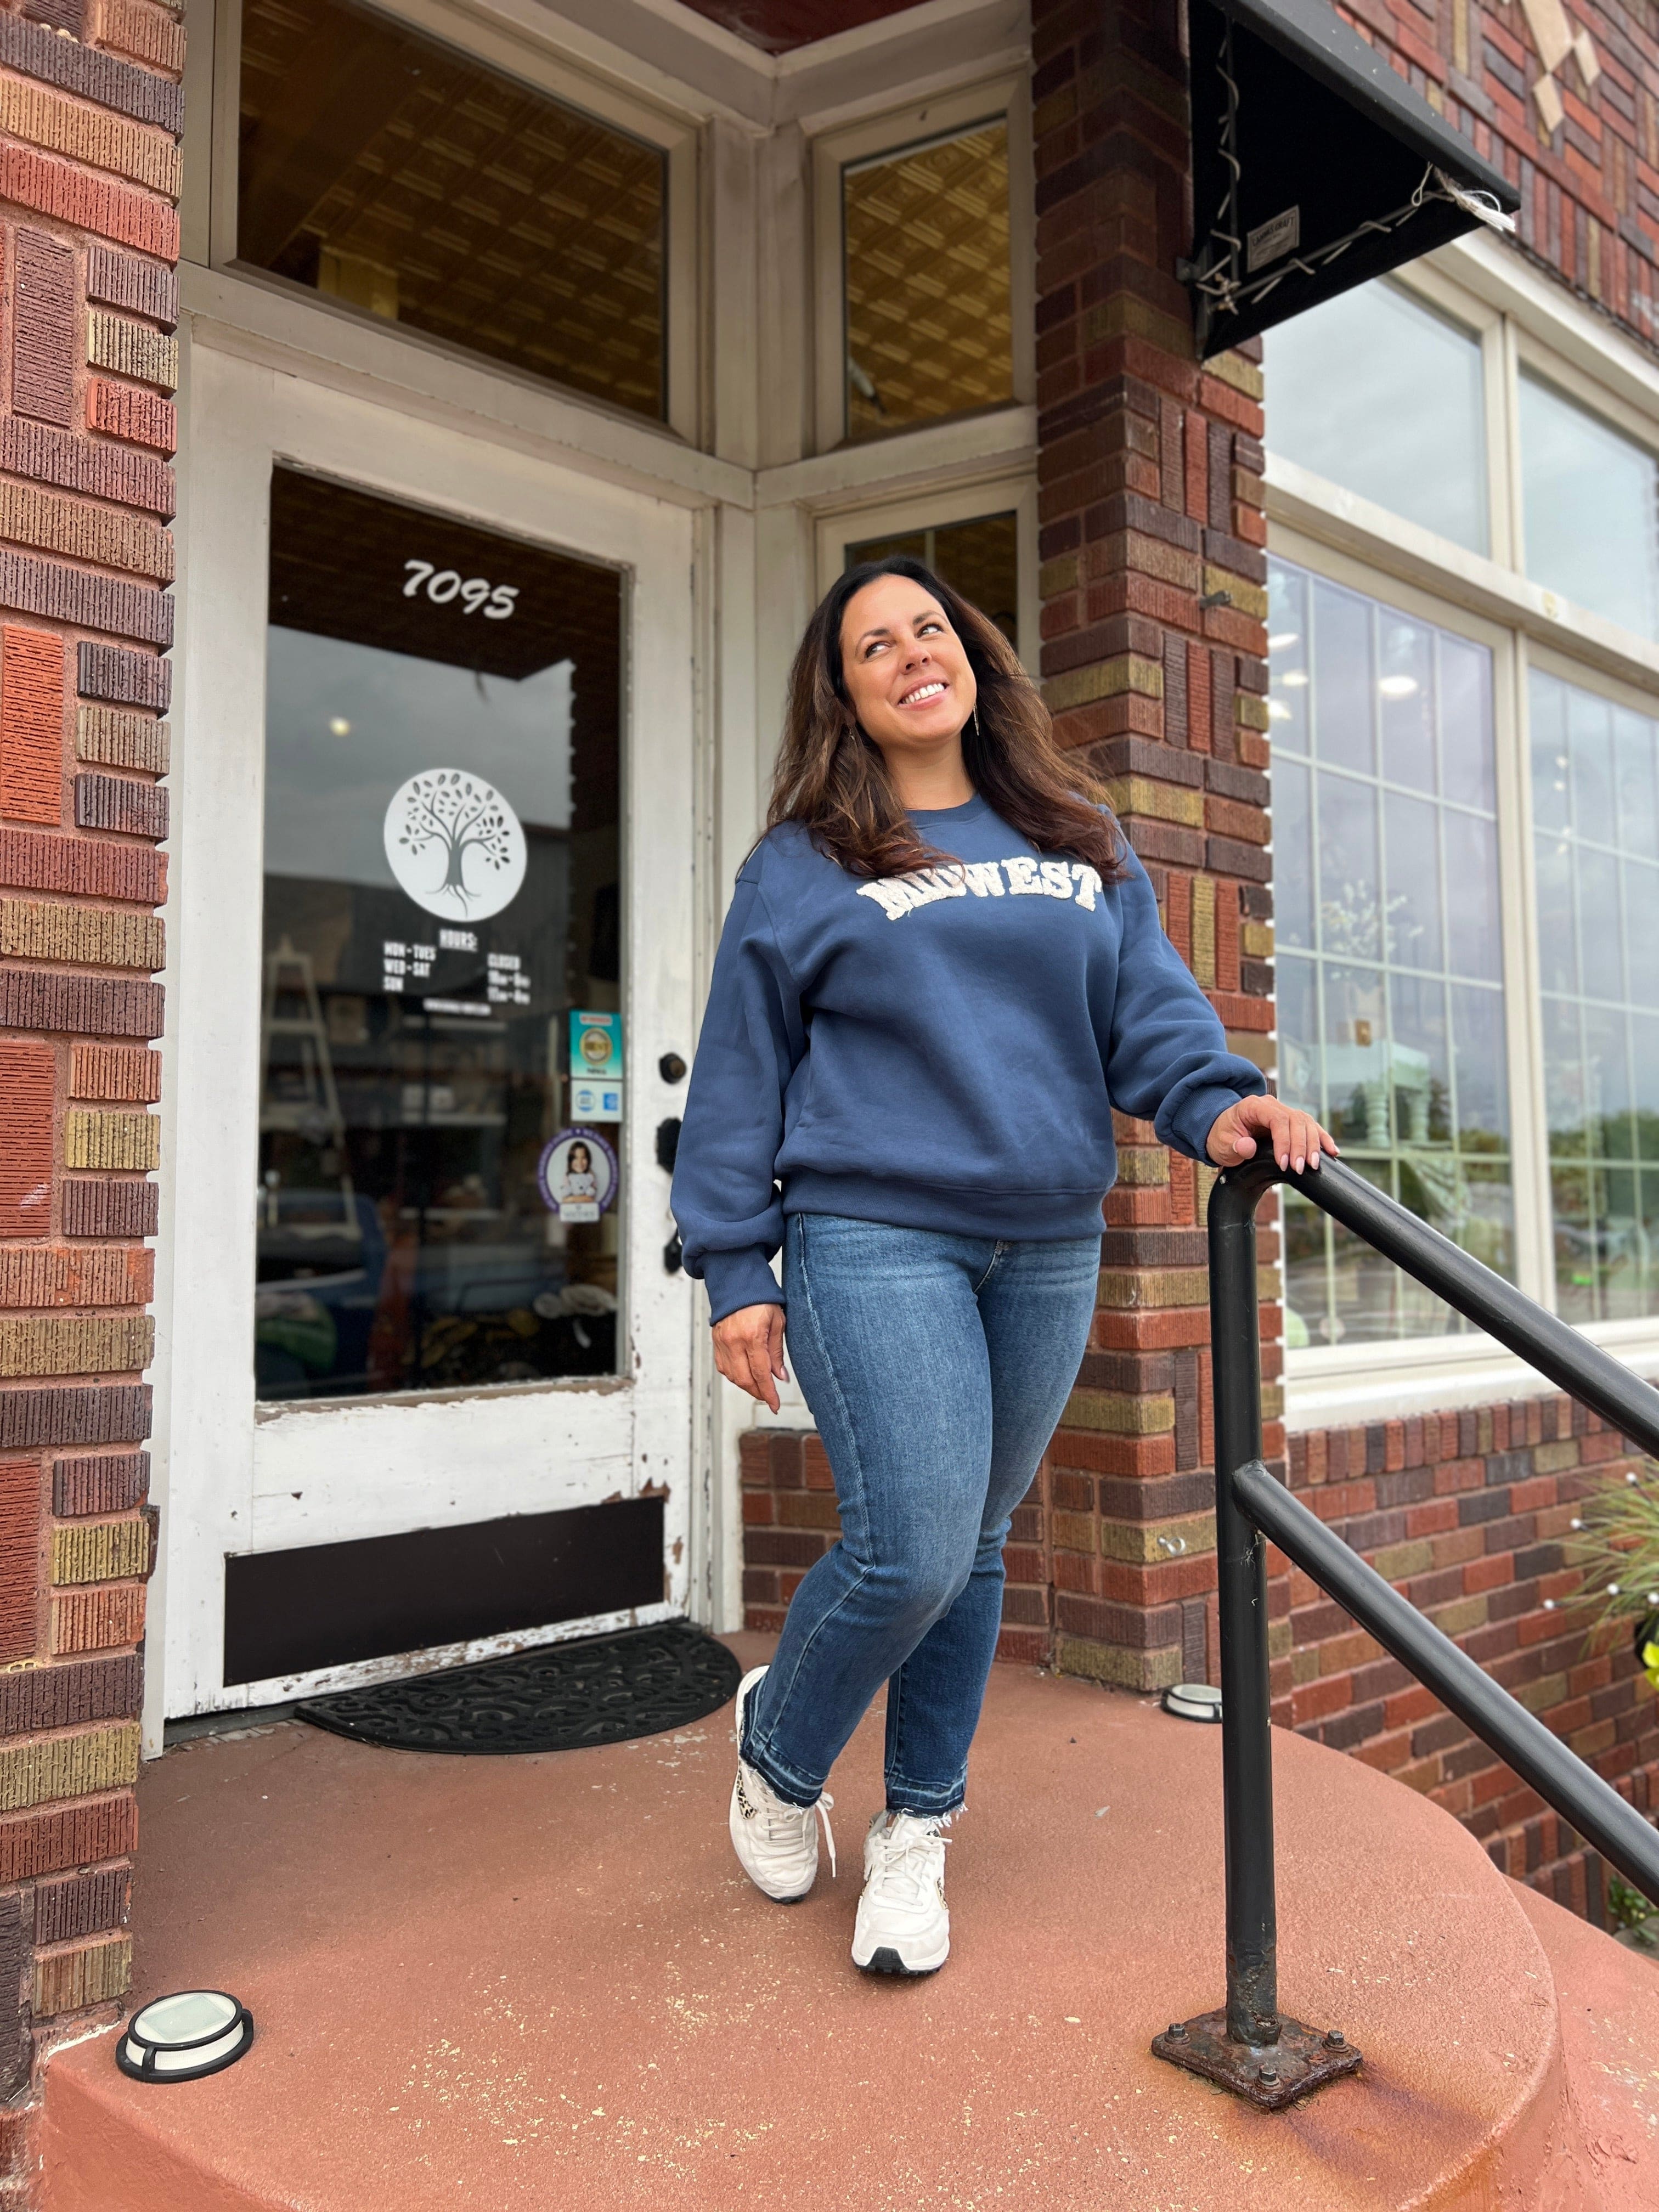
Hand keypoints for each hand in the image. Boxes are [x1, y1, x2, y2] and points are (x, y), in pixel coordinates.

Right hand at [712, 1303, 787, 1412]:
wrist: (738, 1283)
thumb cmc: (761, 1299)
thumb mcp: (778, 1322)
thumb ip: (777, 1352)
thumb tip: (780, 1377)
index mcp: (752, 1335)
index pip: (760, 1373)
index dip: (769, 1393)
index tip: (775, 1405)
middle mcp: (733, 1341)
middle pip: (744, 1379)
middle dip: (758, 1393)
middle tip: (770, 1398)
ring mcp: (721, 1342)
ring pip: (732, 1376)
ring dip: (747, 1386)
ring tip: (760, 1387)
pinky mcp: (715, 1342)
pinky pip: (723, 1367)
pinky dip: (735, 1376)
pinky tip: (745, 1376)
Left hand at [1206, 1094, 1338, 1175]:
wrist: (1223, 1132)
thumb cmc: (1221, 1137)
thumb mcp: (1220, 1144)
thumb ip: (1233, 1146)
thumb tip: (1247, 1146)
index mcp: (1254, 1106)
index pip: (1278, 1119)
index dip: (1285, 1141)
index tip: (1284, 1163)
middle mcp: (1272, 1106)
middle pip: (1296, 1121)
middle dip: (1301, 1146)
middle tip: (1300, 1168)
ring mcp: (1283, 1112)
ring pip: (1307, 1123)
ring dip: (1313, 1145)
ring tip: (1313, 1165)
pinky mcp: (1291, 1123)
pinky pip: (1311, 1127)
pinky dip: (1322, 1139)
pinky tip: (1332, 1151)